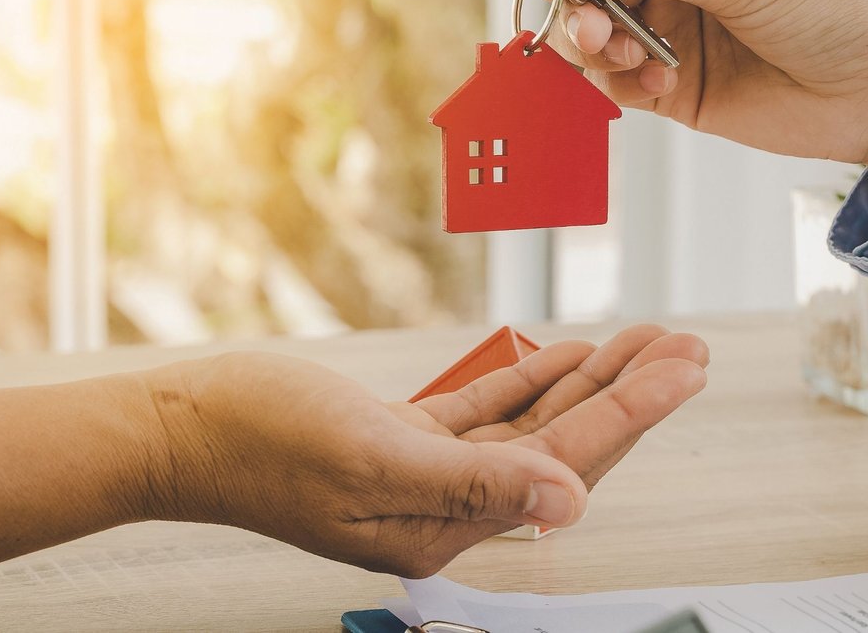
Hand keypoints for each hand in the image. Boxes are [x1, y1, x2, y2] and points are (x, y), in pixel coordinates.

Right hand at [139, 324, 708, 576]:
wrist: (179, 429)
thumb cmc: (260, 442)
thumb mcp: (373, 458)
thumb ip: (476, 482)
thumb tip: (572, 505)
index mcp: (447, 526)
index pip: (566, 465)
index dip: (632, 410)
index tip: (685, 366)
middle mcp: (447, 508)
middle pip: (564, 447)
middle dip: (631, 394)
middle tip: (688, 349)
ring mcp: (424, 473)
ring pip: (532, 425)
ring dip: (591, 381)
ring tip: (647, 343)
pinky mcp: (401, 441)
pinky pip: (487, 411)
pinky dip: (531, 380)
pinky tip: (566, 353)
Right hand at [547, 0, 867, 187]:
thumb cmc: (830, 10)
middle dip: (574, 8)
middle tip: (592, 34)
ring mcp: (663, 28)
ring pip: (586, 36)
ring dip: (593, 50)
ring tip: (629, 59)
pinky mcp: (665, 84)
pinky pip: (611, 83)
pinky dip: (620, 85)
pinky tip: (660, 84)